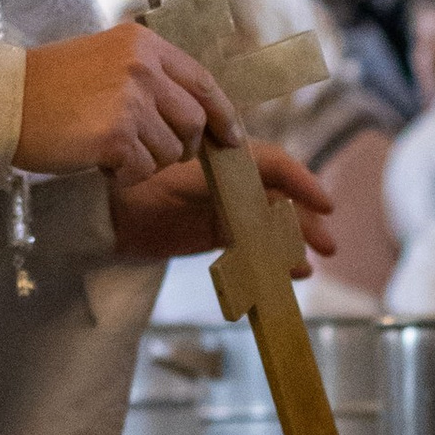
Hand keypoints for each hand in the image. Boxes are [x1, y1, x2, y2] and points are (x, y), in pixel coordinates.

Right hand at [15, 22, 235, 179]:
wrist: (1, 101)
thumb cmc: (48, 86)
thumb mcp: (105, 60)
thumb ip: (148, 76)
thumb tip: (196, 114)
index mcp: (144, 44)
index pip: (203, 81)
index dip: (223, 115)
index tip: (231, 138)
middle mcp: (143, 67)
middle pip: (194, 122)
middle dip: (181, 147)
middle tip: (151, 154)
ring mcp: (131, 100)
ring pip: (170, 152)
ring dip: (145, 163)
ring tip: (110, 153)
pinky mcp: (116, 135)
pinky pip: (142, 170)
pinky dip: (124, 176)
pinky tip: (98, 163)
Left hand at [108, 141, 337, 263]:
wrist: (105, 212)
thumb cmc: (142, 183)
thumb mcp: (190, 179)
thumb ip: (227, 183)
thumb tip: (268, 194)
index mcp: (228, 157)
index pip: (276, 166)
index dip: (303, 183)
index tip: (326, 204)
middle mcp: (233, 181)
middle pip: (280, 202)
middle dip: (305, 223)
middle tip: (328, 246)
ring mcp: (226, 209)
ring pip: (270, 228)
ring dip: (291, 246)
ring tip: (305, 268)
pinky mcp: (215, 234)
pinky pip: (251, 248)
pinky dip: (269, 261)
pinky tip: (285, 276)